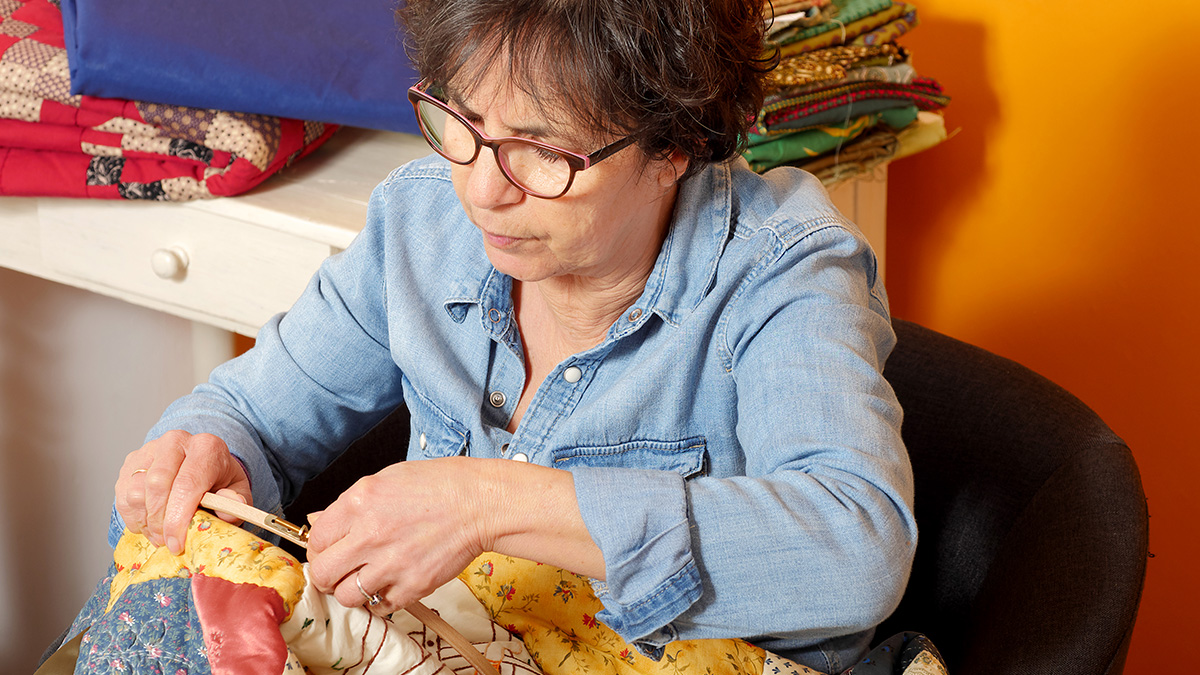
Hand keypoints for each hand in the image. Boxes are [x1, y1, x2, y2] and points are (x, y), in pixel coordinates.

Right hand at [116, 430, 251, 554]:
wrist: (201, 464)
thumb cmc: (218, 480)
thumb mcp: (236, 491)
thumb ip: (235, 502)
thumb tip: (229, 510)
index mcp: (206, 446)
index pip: (188, 483)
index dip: (179, 518)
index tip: (177, 543)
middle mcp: (175, 442)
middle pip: (157, 485)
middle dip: (160, 522)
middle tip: (167, 543)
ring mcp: (150, 450)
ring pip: (136, 492)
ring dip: (146, 522)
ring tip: (160, 536)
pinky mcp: (131, 462)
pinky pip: (123, 496)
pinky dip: (133, 518)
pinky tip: (149, 525)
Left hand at [305, 457, 489, 612]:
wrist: (479, 504)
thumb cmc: (439, 485)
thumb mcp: (386, 480)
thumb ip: (351, 504)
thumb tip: (321, 521)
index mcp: (359, 503)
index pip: (316, 539)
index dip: (320, 547)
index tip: (329, 550)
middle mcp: (369, 535)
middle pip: (323, 573)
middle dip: (327, 574)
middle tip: (339, 570)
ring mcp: (391, 564)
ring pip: (347, 596)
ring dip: (352, 590)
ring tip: (367, 578)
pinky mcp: (412, 586)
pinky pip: (380, 607)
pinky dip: (381, 599)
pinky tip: (391, 583)